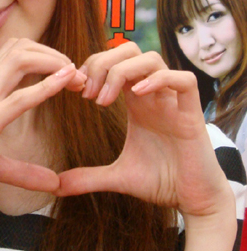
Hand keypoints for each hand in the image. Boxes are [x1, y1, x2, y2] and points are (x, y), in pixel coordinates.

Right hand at [0, 38, 85, 214]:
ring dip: (53, 62)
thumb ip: (23, 171)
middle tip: (78, 74)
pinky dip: (46, 86)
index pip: (13, 54)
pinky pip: (18, 97)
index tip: (67, 75)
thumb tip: (54, 183)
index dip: (43, 57)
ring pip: (19, 59)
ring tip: (76, 76)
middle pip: (19, 47)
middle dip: (53, 53)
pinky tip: (66, 80)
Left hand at [55, 42, 233, 220]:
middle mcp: (153, 93)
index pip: (112, 61)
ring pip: (152, 58)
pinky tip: (137, 95)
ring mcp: (173, 100)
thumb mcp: (117, 176)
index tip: (76, 90)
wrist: (194, 201)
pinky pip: (183, 79)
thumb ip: (87, 176)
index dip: (91, 67)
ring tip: (104, 100)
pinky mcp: (193, 113)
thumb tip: (57, 186)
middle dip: (102, 63)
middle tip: (87, 93)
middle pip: (129, 50)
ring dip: (122, 71)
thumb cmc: (160, 181)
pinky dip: (159, 80)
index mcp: (135, 99)